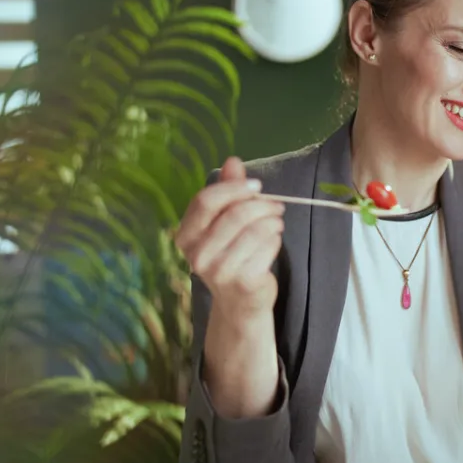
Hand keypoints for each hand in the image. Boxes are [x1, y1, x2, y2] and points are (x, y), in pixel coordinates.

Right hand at [174, 157, 284, 318]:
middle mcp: (196, 254)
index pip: (205, 200)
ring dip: (272, 222)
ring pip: (255, 230)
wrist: (240, 302)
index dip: (234, 188)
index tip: (256, 186)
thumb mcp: (225, 222)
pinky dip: (276, 240)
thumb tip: (232, 161)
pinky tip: (273, 242)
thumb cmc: (232, 255)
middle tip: (276, 206)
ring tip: (276, 223)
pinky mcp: (242, 282)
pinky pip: (267, 247)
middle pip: (235, 214)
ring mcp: (218, 271)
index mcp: (185, 235)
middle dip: (262, 205)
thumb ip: (228, 191)